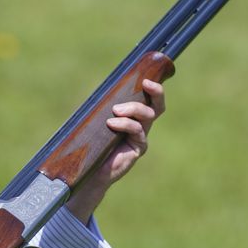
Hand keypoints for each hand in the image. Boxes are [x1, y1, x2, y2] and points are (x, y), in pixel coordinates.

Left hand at [66, 79, 165, 222]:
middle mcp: (141, 125)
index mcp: (133, 116)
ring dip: (134, 108)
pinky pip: (138, 131)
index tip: (146, 78)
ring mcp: (141, 137)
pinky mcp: (138, 148)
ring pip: (148, 116)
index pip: (149, 99)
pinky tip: (111, 123)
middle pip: (158, 106)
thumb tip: (100, 88)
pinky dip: (125, 124)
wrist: (89, 170)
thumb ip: (103, 107)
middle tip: (146, 84)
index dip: (152, 87)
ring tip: (116, 110)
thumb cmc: (91, 144)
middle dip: (156, 92)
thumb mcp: (97, 120)